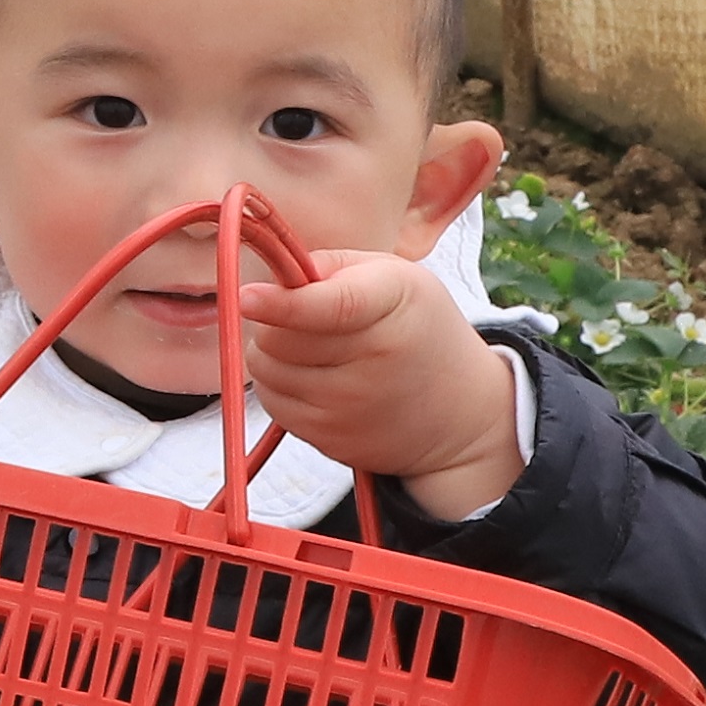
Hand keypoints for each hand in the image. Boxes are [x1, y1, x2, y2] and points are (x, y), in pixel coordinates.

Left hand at [227, 248, 529, 521]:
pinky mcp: (331, 439)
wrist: (459, 412)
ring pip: (267, 369)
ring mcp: (351, 407)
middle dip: (273, 320)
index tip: (246, 296)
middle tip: (301, 317)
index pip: (332, 306)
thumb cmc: (418, 328)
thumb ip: (335, 266)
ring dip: (271, 352)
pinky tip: (311, 377)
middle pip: (280, 337)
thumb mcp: (396, 278)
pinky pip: (272, 402)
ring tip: (309, 347)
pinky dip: (278, 384)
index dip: (284, 303)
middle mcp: (375, 360)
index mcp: (395, 302)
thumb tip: (276, 277)